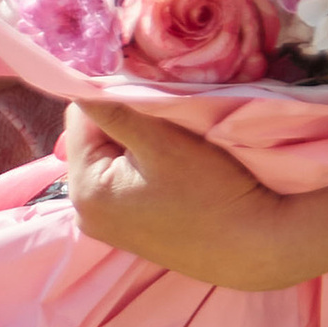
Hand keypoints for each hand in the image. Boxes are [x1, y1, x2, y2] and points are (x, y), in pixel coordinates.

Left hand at [64, 98, 327, 288]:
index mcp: (85, 189)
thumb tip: (74, 81)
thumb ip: (114, 110)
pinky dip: (140, 164)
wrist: (253, 246)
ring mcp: (105, 223)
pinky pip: (121, 180)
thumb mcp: (160, 142)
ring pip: (108, 157)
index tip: (150, 94)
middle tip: (165, 119)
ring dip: (133, 141)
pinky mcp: (126, 228)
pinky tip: (169, 167)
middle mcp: (84, 212)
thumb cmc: (211, 191)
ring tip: (170, 143)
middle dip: (122, 120)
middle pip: (92, 139)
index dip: (112, 96)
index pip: (80, 118)